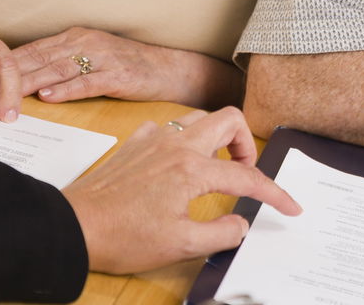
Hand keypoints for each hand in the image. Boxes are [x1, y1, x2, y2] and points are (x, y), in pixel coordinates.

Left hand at [14, 27, 231, 105]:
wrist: (170, 69)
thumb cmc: (129, 66)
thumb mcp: (92, 58)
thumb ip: (63, 63)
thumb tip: (28, 78)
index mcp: (76, 37)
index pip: (33, 49)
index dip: (6, 62)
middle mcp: (86, 42)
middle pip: (40, 58)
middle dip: (10, 74)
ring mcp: (103, 58)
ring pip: (59, 70)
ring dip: (31, 83)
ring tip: (7, 95)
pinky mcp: (119, 76)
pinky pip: (88, 82)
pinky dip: (66, 89)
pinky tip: (49, 97)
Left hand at [62, 106, 301, 273]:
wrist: (74, 227)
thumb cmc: (123, 237)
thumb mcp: (181, 245)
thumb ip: (222, 233)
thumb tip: (242, 224)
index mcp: (192, 169)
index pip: (247, 176)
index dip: (275, 193)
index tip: (289, 206)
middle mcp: (177, 145)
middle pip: (229, 119)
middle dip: (247, 143)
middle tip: (245, 171)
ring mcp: (154, 140)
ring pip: (199, 118)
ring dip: (216, 137)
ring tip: (216, 166)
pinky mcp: (134, 143)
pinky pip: (168, 128)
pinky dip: (181, 141)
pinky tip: (175, 165)